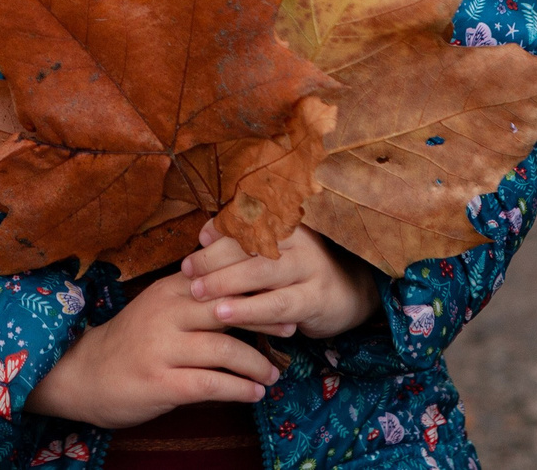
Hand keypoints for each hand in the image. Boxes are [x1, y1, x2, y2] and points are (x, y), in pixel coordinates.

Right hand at [26, 271, 277, 428]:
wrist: (84, 374)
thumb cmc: (130, 341)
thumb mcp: (159, 307)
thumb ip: (194, 296)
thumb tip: (243, 288)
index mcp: (169, 288)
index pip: (220, 277)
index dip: (255, 283)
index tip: (283, 290)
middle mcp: (166, 312)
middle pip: (228, 307)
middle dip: (264, 318)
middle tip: (290, 328)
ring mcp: (162, 347)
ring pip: (224, 349)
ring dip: (257, 364)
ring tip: (273, 374)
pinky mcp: (160, 382)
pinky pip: (211, 384)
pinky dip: (239, 389)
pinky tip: (253, 394)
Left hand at [183, 221, 379, 339]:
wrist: (349, 294)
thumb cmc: (299, 273)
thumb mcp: (277, 253)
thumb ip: (245, 245)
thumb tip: (204, 235)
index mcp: (287, 224)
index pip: (248, 221)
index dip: (220, 229)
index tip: (198, 240)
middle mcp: (299, 242)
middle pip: (250, 245)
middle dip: (213, 258)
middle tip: (187, 271)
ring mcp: (309, 269)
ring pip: (261, 272)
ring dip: (226, 283)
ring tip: (198, 293)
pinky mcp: (315, 299)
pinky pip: (277, 305)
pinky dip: (249, 310)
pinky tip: (226, 315)